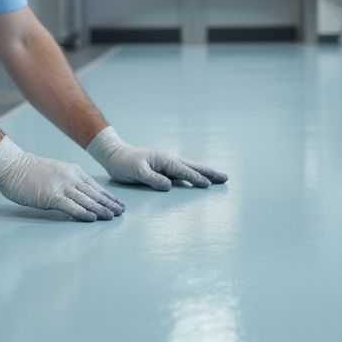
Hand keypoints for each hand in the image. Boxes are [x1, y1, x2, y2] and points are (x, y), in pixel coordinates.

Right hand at [0, 137, 124, 221]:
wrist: (13, 166)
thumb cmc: (30, 172)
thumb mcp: (56, 172)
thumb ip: (68, 182)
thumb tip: (79, 195)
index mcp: (73, 171)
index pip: (95, 186)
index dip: (108, 196)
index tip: (118, 204)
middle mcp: (71, 178)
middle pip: (94, 193)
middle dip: (109, 204)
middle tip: (121, 212)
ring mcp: (62, 186)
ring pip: (86, 200)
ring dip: (100, 210)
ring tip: (112, 217)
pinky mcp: (51, 196)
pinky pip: (71, 206)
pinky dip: (83, 213)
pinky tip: (93, 218)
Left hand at [86, 127, 228, 190]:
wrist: (116, 155)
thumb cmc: (124, 164)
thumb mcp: (136, 172)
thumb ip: (152, 179)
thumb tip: (168, 186)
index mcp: (164, 159)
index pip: (183, 171)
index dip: (196, 178)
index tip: (208, 184)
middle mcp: (169, 160)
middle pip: (193, 167)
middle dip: (209, 173)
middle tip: (225, 178)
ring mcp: (168, 163)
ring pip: (190, 168)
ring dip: (205, 173)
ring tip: (219, 178)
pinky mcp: (165, 168)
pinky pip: (183, 172)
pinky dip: (194, 175)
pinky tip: (199, 180)